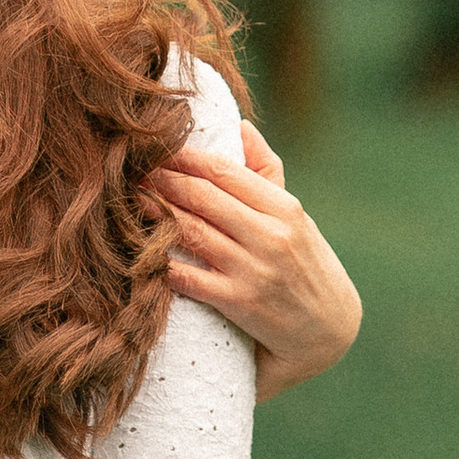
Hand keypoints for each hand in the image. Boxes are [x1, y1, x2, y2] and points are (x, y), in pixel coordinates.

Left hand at [151, 118, 362, 402]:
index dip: (183, 156)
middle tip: (130, 167)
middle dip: (161, 179)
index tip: (154, 146)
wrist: (329, 331)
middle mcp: (270, 235)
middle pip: (201, 197)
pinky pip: (189, 278)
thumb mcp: (296, 217)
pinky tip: (141, 250)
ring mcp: (254, 270)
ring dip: (155, 214)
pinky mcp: (239, 304)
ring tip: (129, 199)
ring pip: (191, 232)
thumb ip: (267, 171)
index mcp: (283, 207)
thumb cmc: (306, 264)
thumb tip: (241, 126)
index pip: (223, 170)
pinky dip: (162, 263)